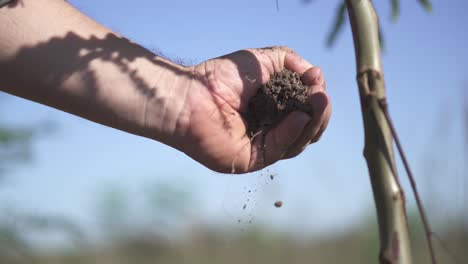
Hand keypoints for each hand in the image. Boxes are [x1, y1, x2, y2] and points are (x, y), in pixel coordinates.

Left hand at [177, 46, 330, 172]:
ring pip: (298, 142)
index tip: (317, 81)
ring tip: (319, 101)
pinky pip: (279, 149)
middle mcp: (269, 127)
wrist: (189, 96)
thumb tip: (316, 74)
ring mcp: (261, 145)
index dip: (315, 98)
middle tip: (322, 96)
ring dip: (312, 123)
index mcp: (272, 108)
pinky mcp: (252, 160)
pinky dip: (291, 133)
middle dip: (319, 113)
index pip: (304, 109)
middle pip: (306, 128)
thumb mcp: (261, 60)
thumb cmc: (219, 77)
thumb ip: (290, 62)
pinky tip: (300, 116)